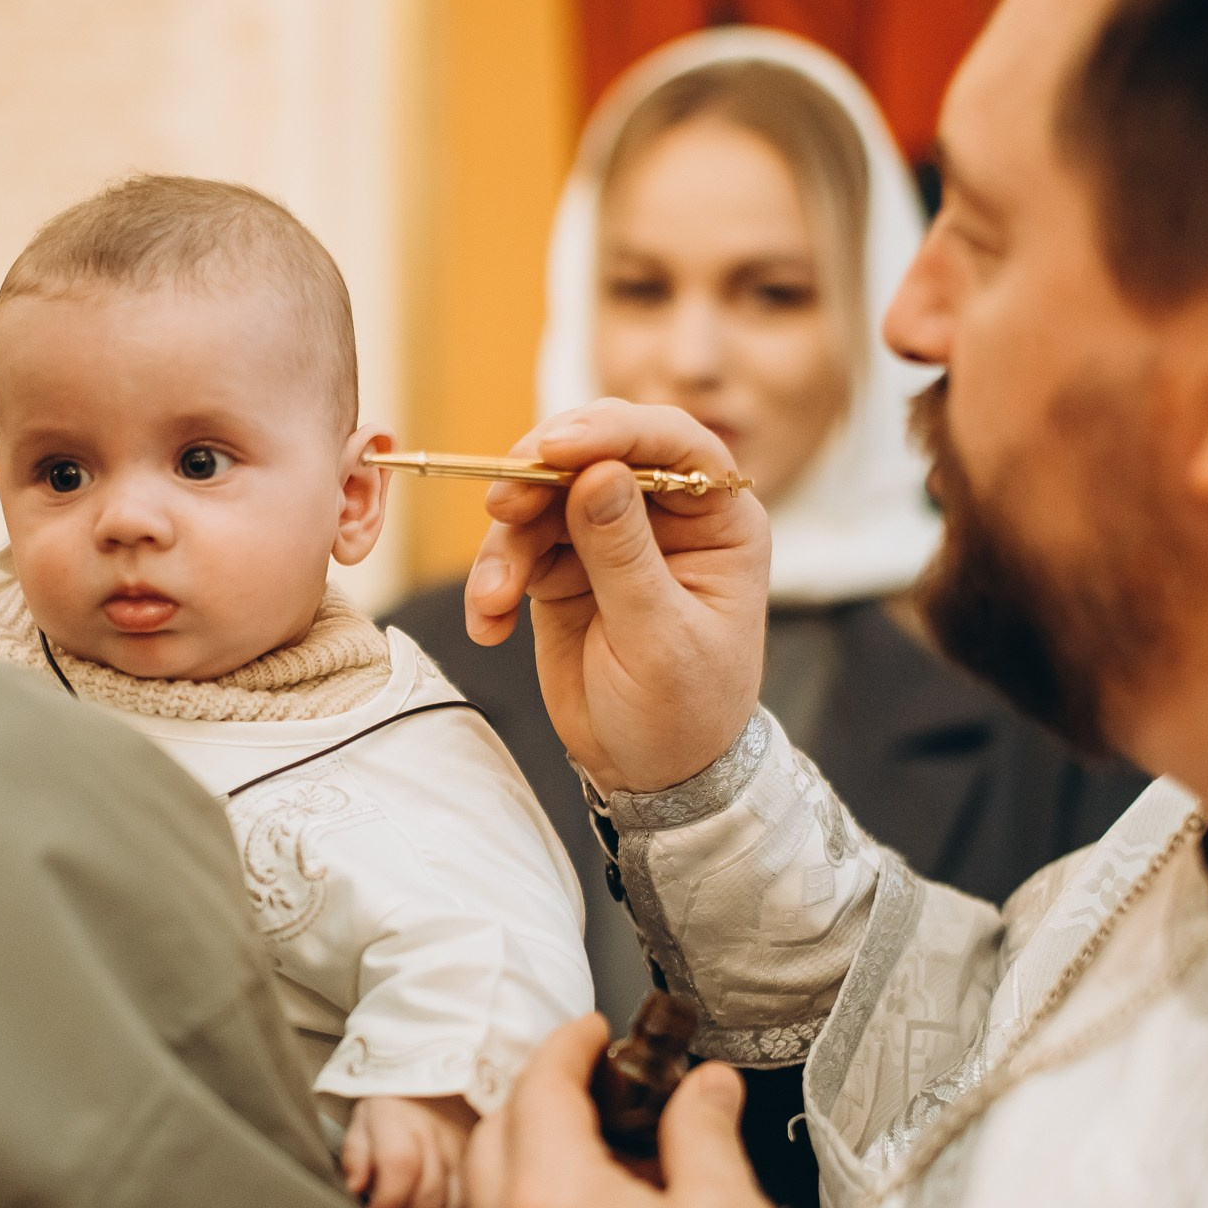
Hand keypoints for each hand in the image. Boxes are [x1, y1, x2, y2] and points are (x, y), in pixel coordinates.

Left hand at [342, 1094, 478, 1207]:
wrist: (436, 1083)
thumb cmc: (390, 1111)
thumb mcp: (364, 1119)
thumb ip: (357, 1153)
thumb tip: (355, 1188)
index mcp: (402, 1121)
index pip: (401, 1164)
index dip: (386, 1201)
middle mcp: (440, 1140)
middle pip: (431, 1194)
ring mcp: (467, 1157)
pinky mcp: (486, 1172)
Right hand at [462, 400, 770, 794]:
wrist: (652, 775)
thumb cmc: (683, 712)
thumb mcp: (659, 637)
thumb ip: (625, 554)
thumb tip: (598, 472)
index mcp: (718, 520)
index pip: (672, 444)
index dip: (612, 432)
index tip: (553, 448)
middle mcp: (664, 516)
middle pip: (594, 456)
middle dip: (540, 476)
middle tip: (503, 505)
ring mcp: (609, 538)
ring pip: (542, 501)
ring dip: (506, 546)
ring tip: (494, 600)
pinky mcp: (563, 568)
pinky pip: (515, 550)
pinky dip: (493, 582)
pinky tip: (489, 626)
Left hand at [466, 1016, 792, 1207]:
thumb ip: (703, 1131)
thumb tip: (706, 1087)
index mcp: (550, 1199)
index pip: (538, 1087)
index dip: (568, 1045)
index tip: (595, 1032)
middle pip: (499, 1130)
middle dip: (543, 1091)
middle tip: (602, 1082)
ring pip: (490, 1185)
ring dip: (532, 1148)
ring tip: (609, 1150)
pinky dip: (529, 1203)